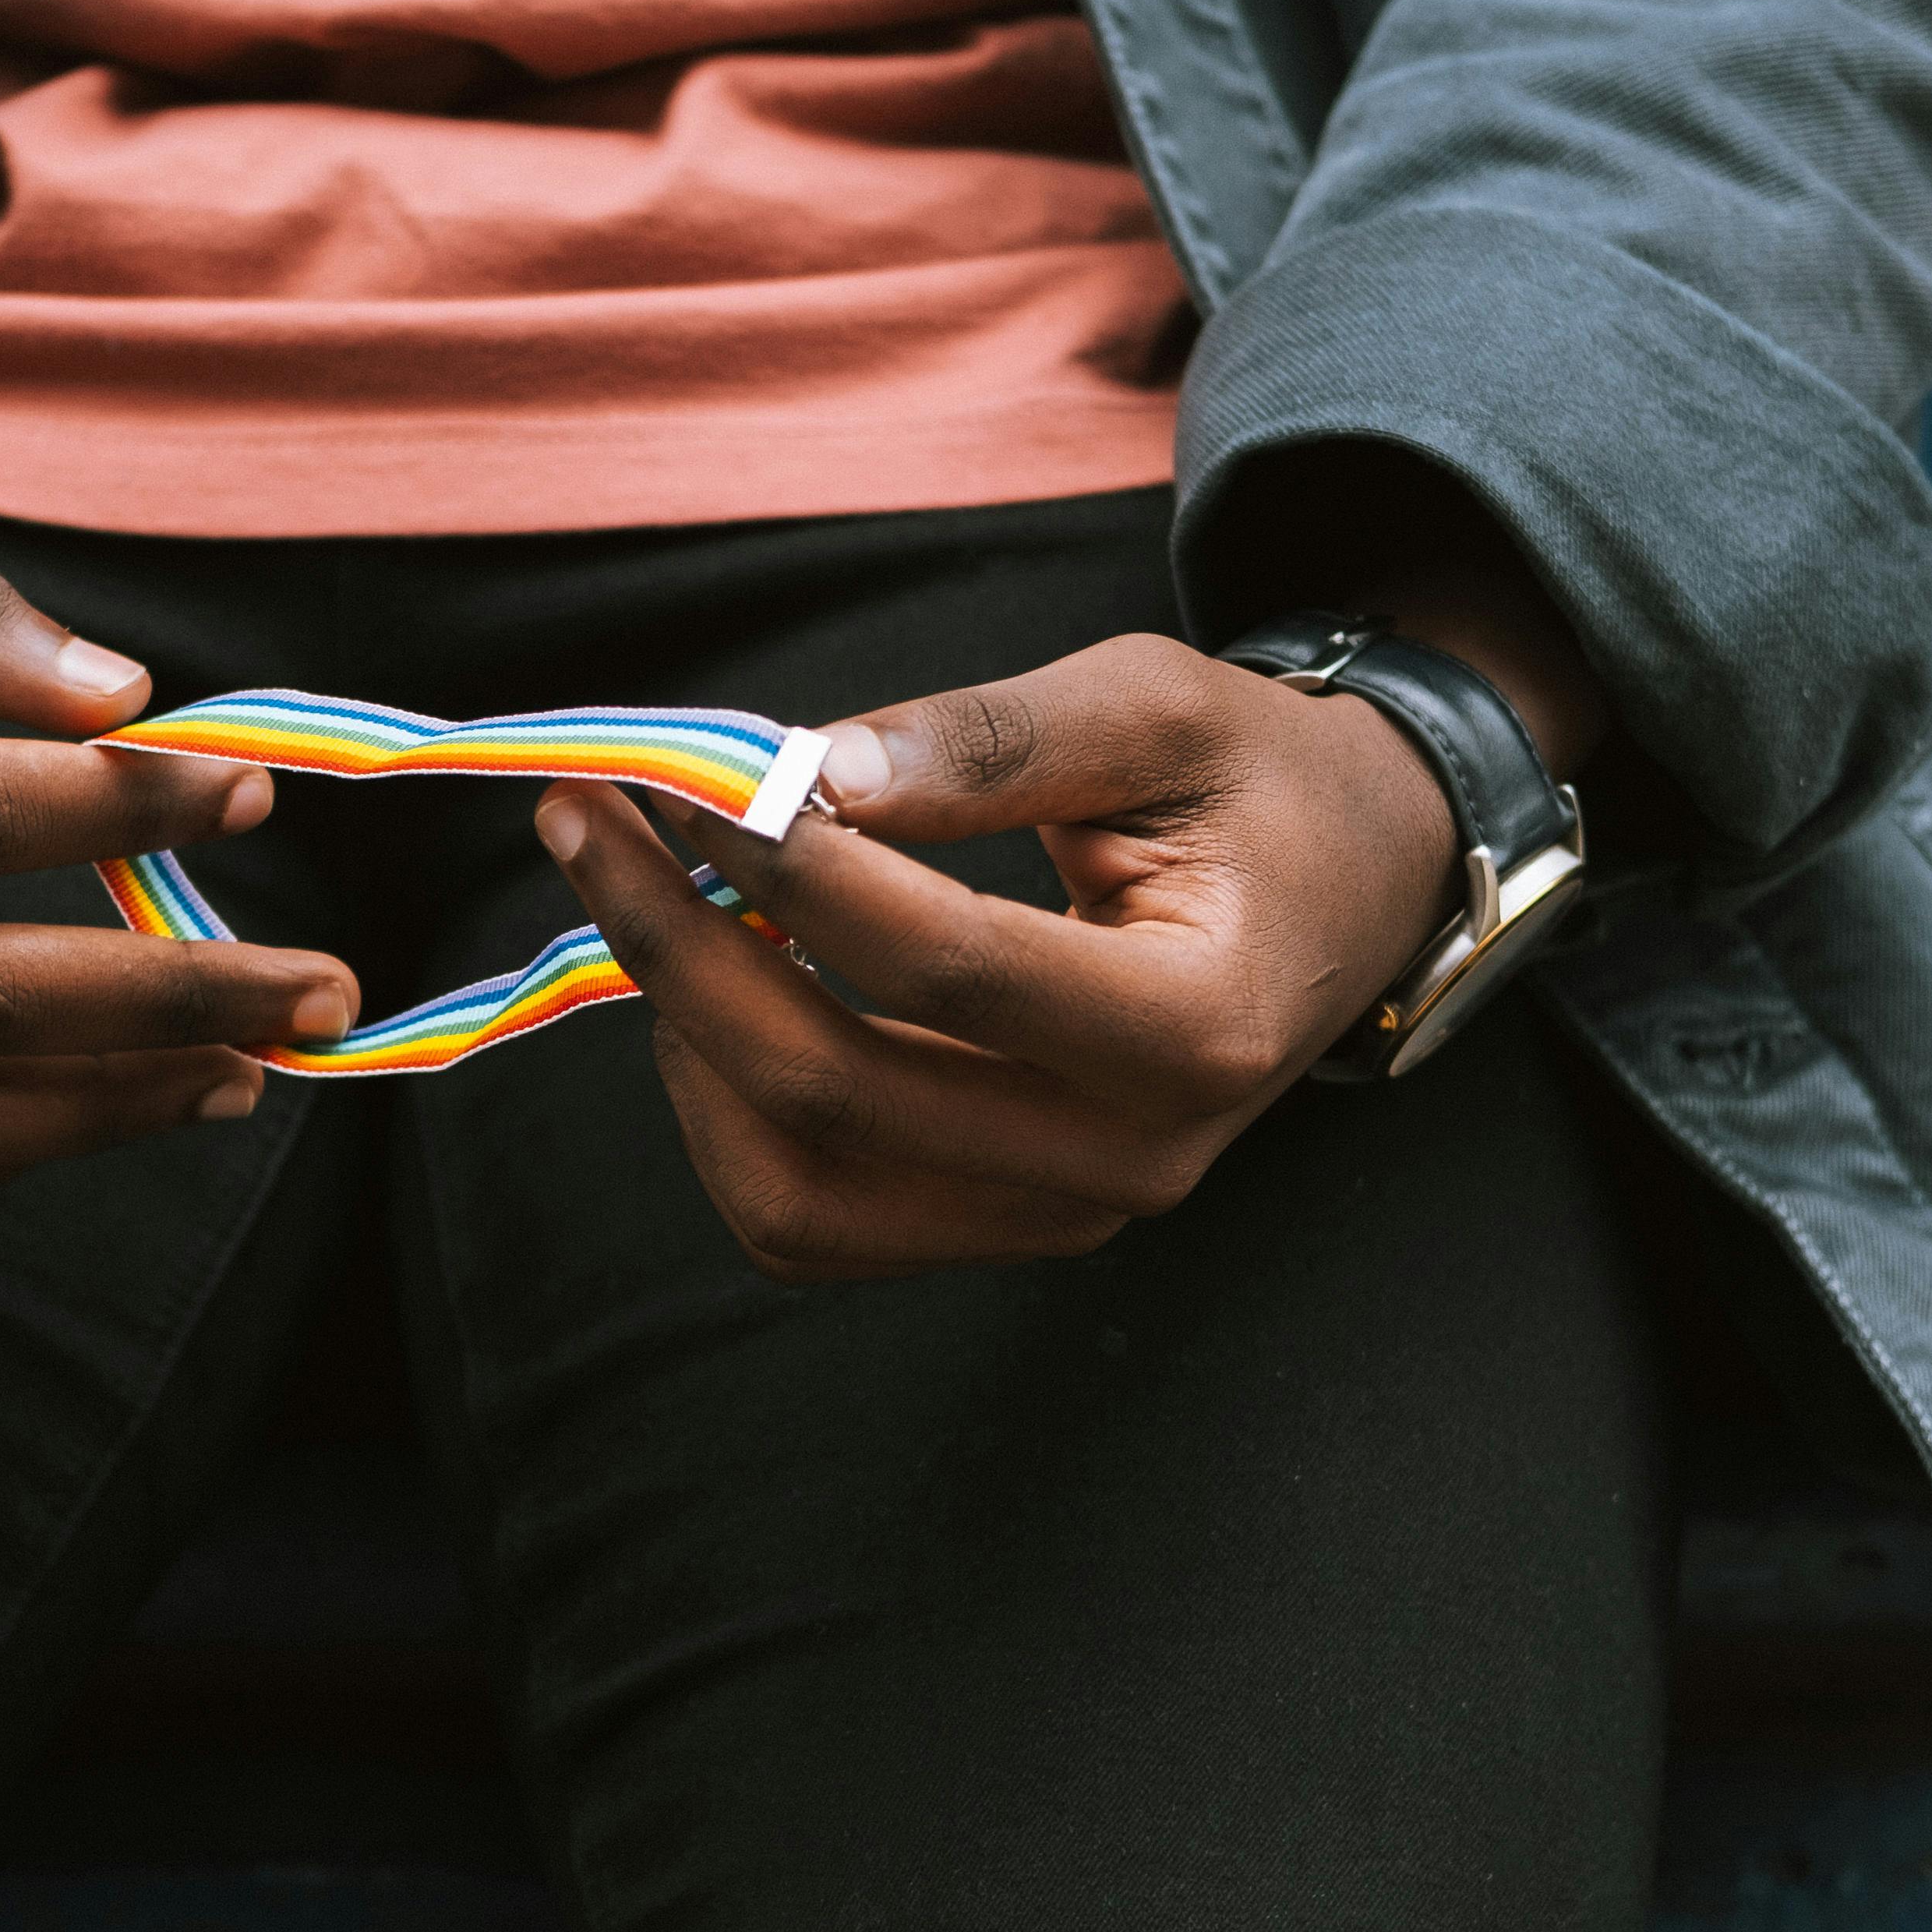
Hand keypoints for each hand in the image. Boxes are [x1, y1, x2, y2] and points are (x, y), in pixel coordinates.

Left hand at [537, 630, 1512, 1281]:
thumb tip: (801, 773)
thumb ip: (985, 740)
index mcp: (1198, 1027)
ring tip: (642, 890)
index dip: (793, 869)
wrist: (1342, 889)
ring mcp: (1060, 1214)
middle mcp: (1131, 1159)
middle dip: (680, 947)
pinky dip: (723, 1105)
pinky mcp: (997, 1225)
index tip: (683, 771)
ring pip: (797, 1186)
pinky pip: (807, 1215)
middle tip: (589, 815)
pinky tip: (713, 978)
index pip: (947, 964)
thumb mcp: (1152, 707)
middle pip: (841, 1091)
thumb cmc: (1251, 781)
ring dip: (683, 1035)